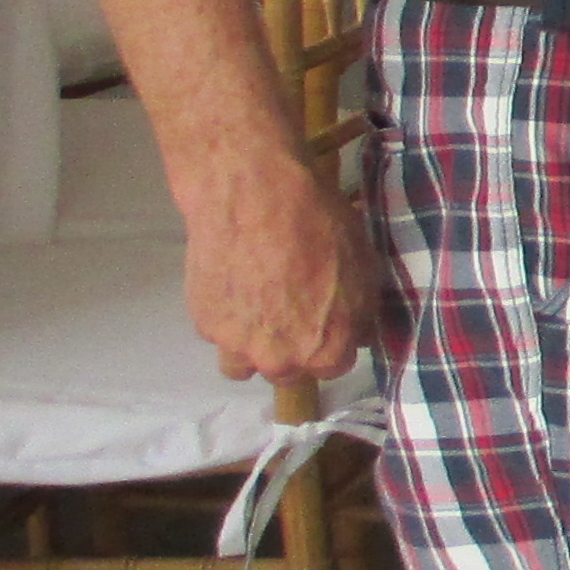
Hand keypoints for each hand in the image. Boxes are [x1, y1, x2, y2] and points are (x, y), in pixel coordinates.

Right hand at [183, 150, 377, 382]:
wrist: (256, 198)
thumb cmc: (320, 228)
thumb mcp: (364, 269)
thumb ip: (360, 315)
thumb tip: (356, 336)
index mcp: (324, 352)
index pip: (331, 368)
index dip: (329, 342)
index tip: (324, 320)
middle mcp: (279, 360)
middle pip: (285, 371)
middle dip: (289, 349)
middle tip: (288, 311)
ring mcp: (236, 346)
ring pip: (242, 365)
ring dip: (250, 346)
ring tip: (255, 308)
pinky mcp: (204, 324)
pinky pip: (218, 334)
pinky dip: (225, 317)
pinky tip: (233, 284)